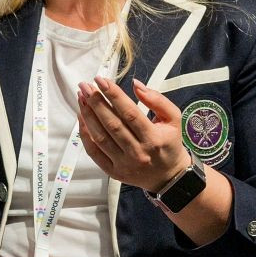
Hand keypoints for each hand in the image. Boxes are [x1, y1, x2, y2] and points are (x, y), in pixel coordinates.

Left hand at [76, 77, 189, 192]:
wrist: (168, 176)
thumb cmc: (169, 144)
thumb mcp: (173, 119)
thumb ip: (157, 100)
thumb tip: (136, 84)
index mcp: (153, 138)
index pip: (130, 113)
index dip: (114, 95)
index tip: (102, 80)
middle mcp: (137, 153)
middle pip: (112, 124)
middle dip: (96, 102)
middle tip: (86, 86)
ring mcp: (123, 164)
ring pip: (100, 138)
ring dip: (88, 116)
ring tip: (82, 98)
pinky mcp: (113, 172)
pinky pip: (94, 153)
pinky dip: (85, 135)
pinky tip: (82, 119)